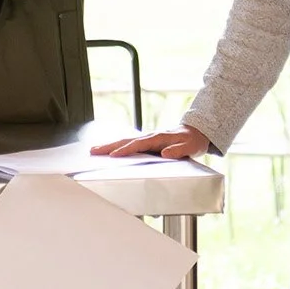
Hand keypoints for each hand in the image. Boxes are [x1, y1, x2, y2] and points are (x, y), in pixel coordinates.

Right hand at [92, 125, 211, 159]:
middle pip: (126, 141)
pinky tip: (108, 150)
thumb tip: (165, 153)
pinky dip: (116, 146)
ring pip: (125, 141)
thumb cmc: (192, 141)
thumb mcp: (190, 147)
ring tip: (94, 150)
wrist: (195, 132)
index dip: (126, 150)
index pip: (139, 145)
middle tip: (94, 151)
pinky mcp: (146, 142)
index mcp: (158, 138)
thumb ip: (178, 150)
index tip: (114, 155)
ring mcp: (147, 139)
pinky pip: (128, 144)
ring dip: (109, 146)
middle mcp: (150, 136)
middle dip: (109, 146)